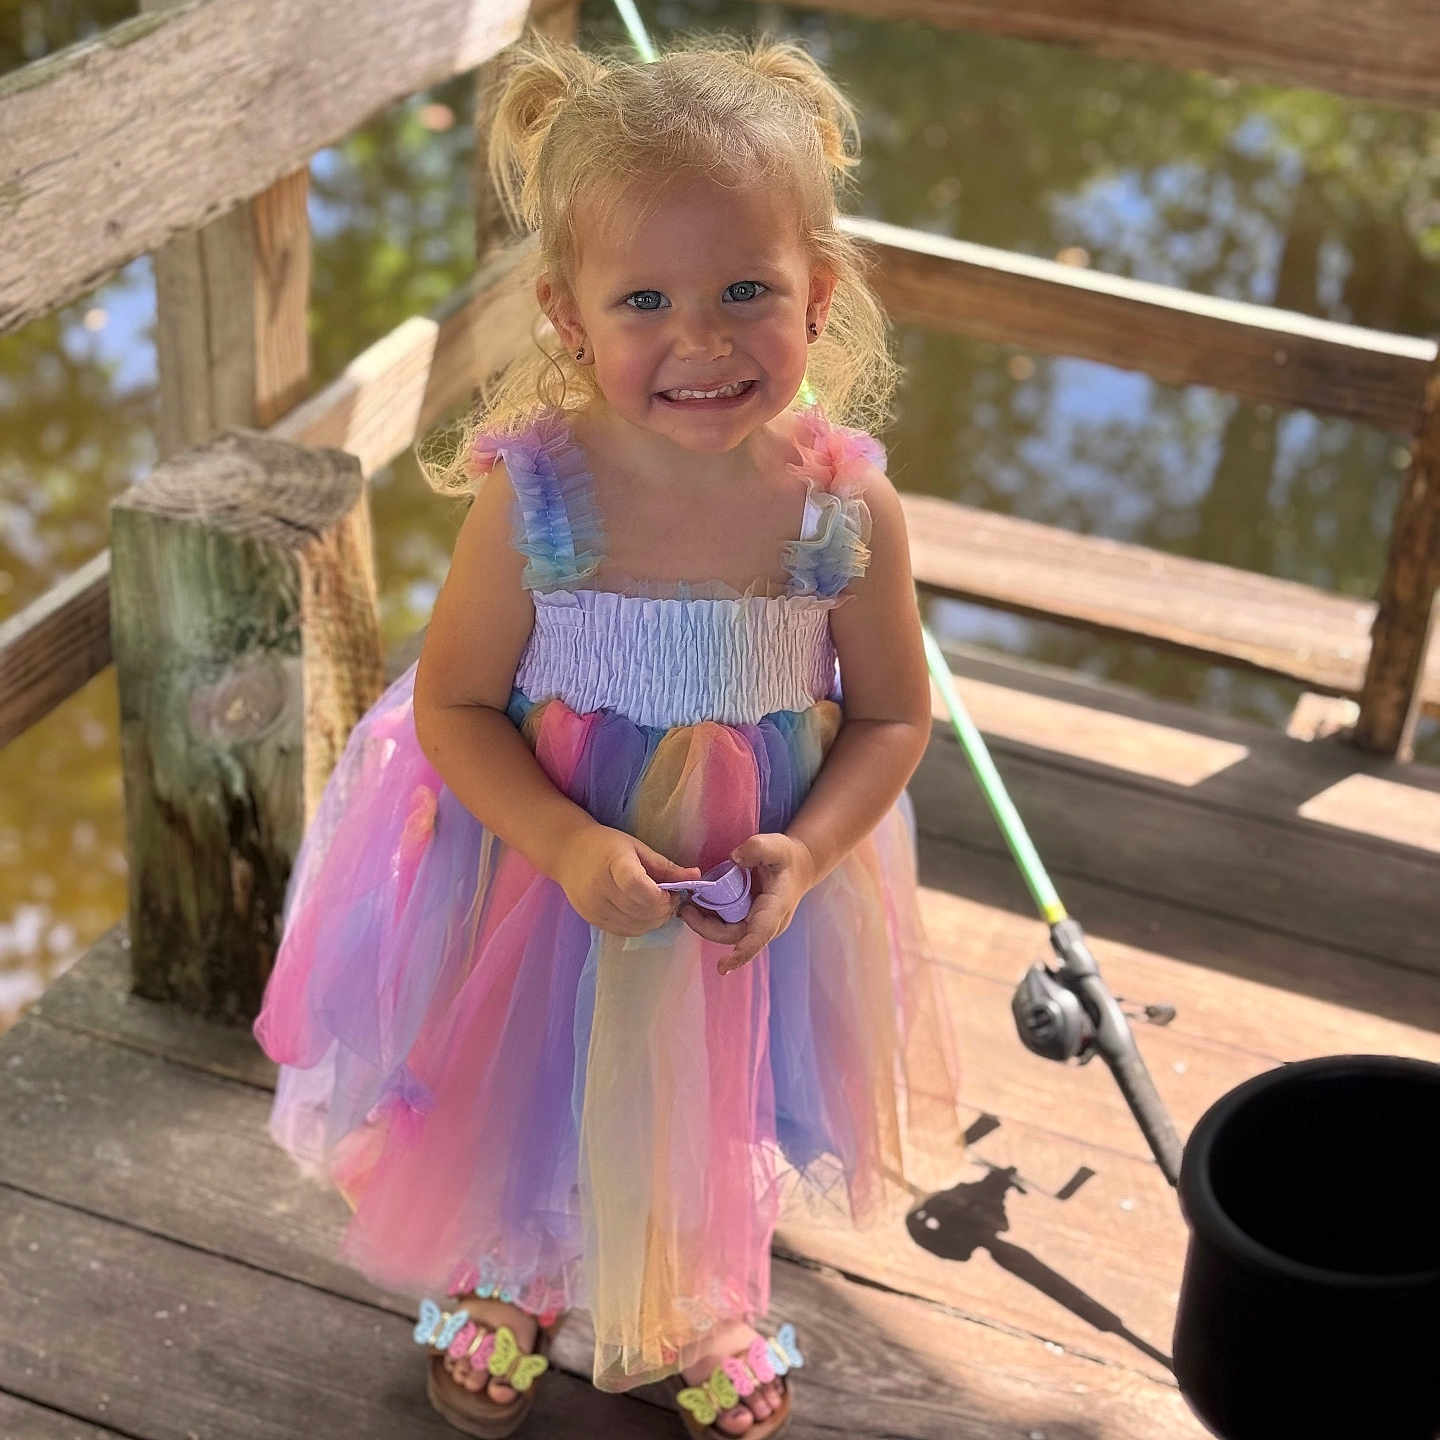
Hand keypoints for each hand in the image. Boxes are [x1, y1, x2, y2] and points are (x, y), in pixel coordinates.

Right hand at [554, 825, 700, 936]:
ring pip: (637, 926)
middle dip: (664, 908)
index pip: (637, 886)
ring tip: (657, 902)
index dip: (660, 895)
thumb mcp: (637, 847)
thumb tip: (696, 877)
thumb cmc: (605, 845)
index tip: (671, 890)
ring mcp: (594, 908)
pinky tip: (643, 911)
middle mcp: (600, 889)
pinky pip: (626, 931)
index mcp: (613, 863)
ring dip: (655, 919)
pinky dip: (642, 925)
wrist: (567, 853)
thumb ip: (666, 866)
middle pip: (642, 911)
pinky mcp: (593, 920)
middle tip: (670, 896)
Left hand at [677, 833, 816, 975]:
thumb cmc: (787, 858)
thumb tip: (734, 859)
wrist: (797, 867)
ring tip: (685, 904)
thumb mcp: (777, 846)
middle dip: (706, 927)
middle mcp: (765, 924)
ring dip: (703, 922)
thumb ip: (757, 849)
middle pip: (732, 936)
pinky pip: (724, 924)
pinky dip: (707, 916)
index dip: (741, 953)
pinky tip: (695, 901)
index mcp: (776, 908)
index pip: (758, 936)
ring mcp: (755, 924)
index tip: (722, 966)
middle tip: (685, 909)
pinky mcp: (745, 920)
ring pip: (725, 933)